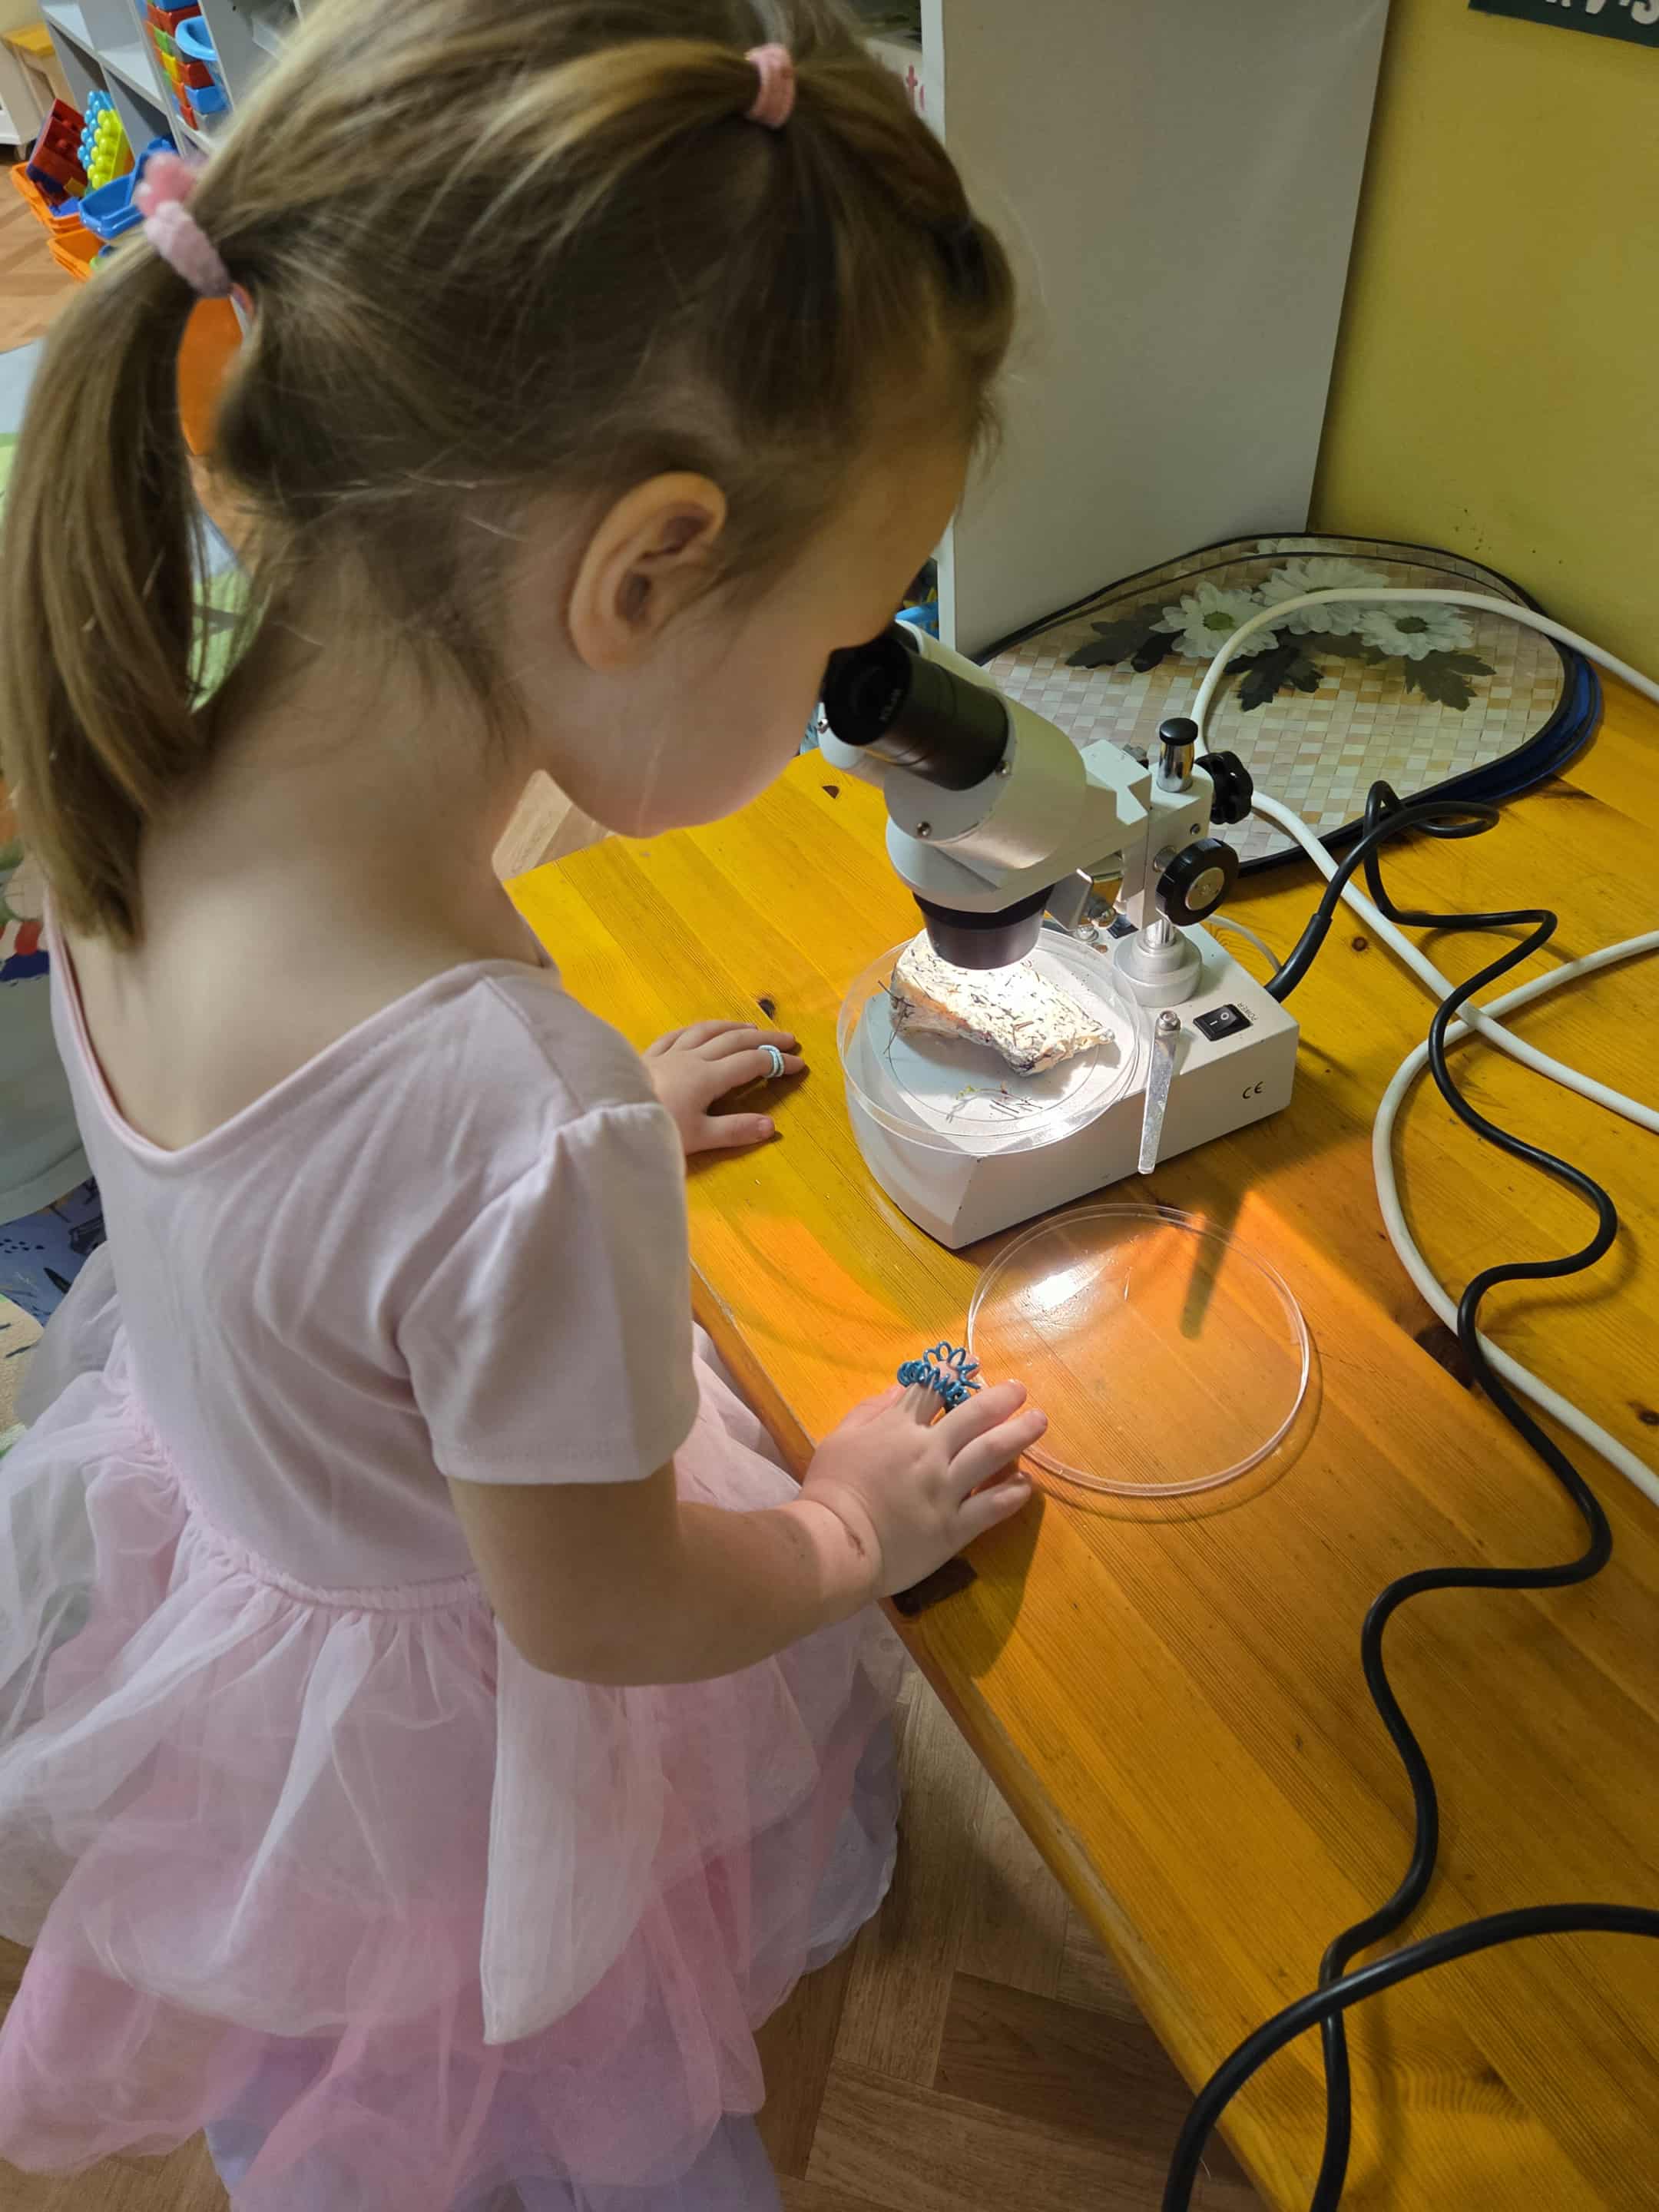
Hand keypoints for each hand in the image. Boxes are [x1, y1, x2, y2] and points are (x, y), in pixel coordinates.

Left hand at [645, 1019, 805, 1155]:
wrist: (606, 1117)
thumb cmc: (655, 1128)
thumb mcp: (698, 1137)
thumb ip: (735, 1130)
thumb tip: (771, 1125)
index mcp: (708, 1077)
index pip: (752, 1063)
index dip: (778, 1062)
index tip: (800, 1064)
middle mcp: (692, 1058)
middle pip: (735, 1040)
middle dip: (764, 1038)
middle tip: (788, 1038)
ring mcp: (669, 1054)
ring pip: (706, 1030)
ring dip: (732, 1027)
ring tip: (750, 1027)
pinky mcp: (648, 1056)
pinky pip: (676, 1034)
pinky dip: (695, 1030)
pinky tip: (699, 1031)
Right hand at [800, 1378, 1043, 1599]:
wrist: (836, 1544)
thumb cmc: (830, 1491)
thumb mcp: (838, 1439)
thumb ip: (869, 1411)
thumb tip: (899, 1390)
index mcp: (898, 1428)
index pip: (933, 1390)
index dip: (954, 1373)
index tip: (973, 1365)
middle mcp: (929, 1452)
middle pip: (974, 1415)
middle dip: (1001, 1398)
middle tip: (1020, 1390)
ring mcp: (945, 1489)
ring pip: (992, 1453)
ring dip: (1020, 1434)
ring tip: (1039, 1421)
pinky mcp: (954, 1527)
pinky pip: (992, 1506)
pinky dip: (1013, 1493)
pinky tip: (1027, 1483)